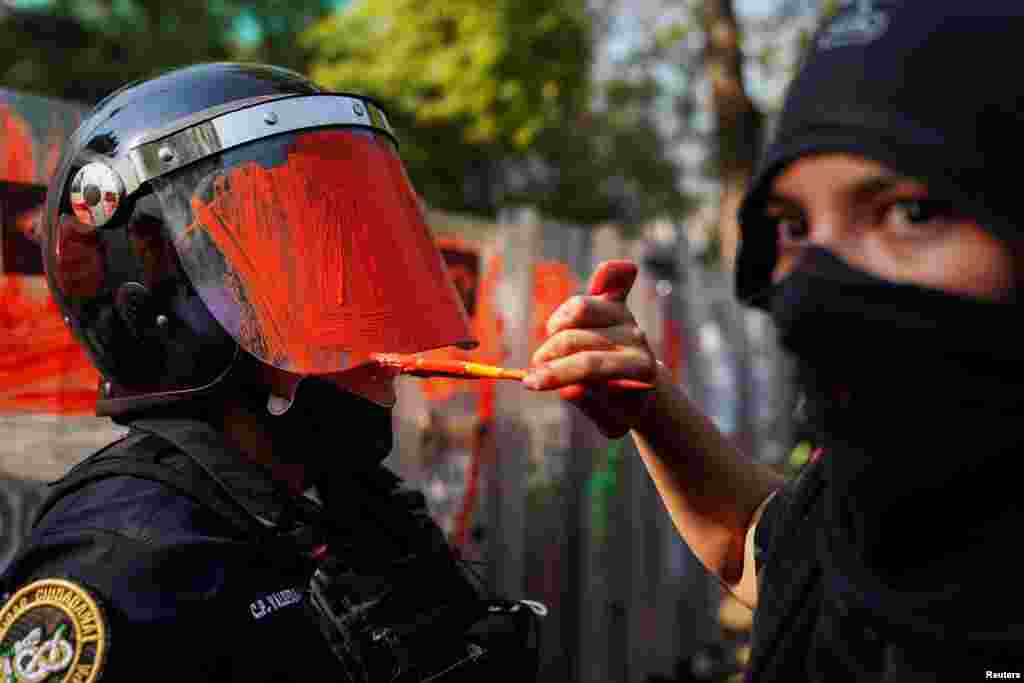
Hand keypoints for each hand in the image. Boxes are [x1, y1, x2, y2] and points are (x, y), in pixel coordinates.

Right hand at [523, 260, 657, 437]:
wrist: (638, 390)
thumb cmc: (618, 407)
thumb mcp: (607, 418)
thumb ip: (589, 403)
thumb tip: (570, 389)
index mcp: (639, 368)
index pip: (590, 365)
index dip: (556, 373)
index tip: (530, 383)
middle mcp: (636, 338)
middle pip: (576, 338)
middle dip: (547, 357)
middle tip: (534, 376)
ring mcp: (625, 316)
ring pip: (578, 309)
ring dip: (554, 328)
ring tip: (549, 351)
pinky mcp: (615, 302)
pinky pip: (612, 279)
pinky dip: (609, 273)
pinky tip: (609, 270)